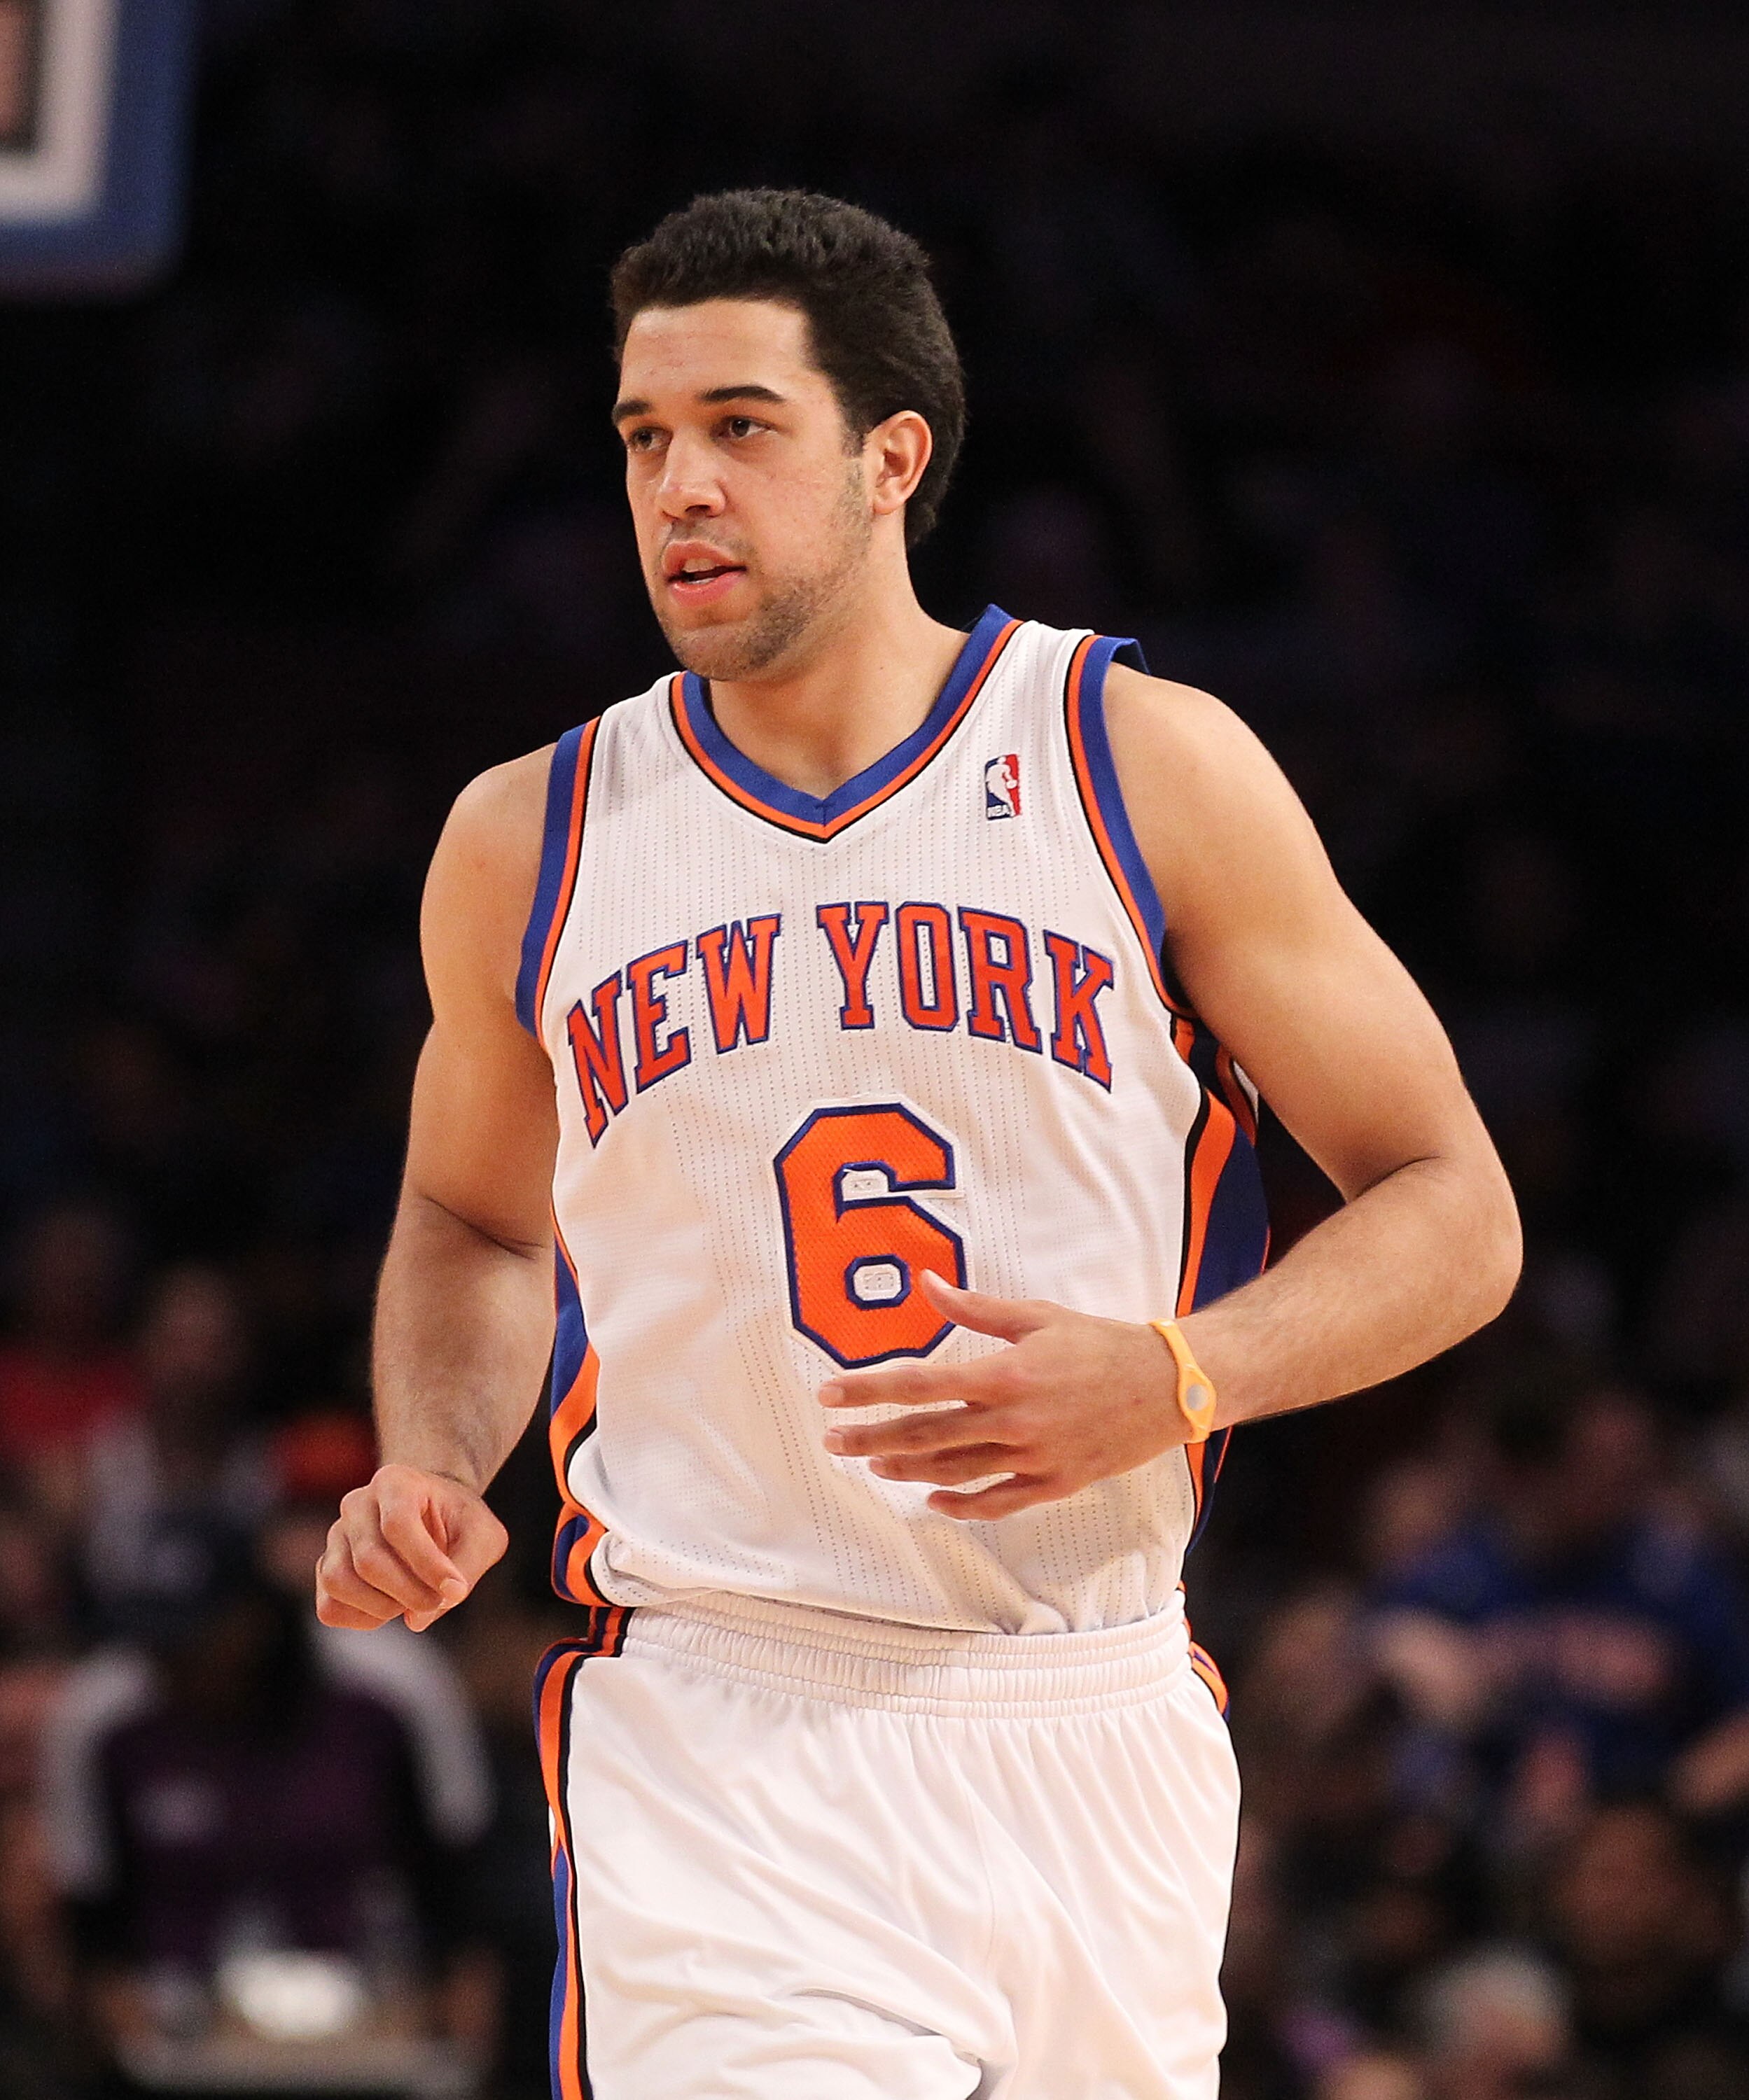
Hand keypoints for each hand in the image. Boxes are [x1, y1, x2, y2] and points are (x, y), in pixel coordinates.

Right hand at [316, 1463, 507, 1631]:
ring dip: (381, 1607)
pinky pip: (329, 1606)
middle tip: (437, 1601)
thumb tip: (416, 1620)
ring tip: (412, 1602)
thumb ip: (464, 1568)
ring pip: (339, 1582)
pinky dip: (361, 1618)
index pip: (398, 1525)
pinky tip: (391, 1608)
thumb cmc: (461, 1522)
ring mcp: (336, 1536)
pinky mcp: (326, 1567)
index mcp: (395, 1482)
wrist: (437, 1512)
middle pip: (368, 1559)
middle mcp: (357, 1504)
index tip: (455, 1589)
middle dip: (409, 1593)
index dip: (426, 1564)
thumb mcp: (483, 1537)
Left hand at [818, 1273, 1188, 1519]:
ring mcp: (1033, 1458)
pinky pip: (997, 1503)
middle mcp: (1014, 1421)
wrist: (1169, 1385)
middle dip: (871, 1439)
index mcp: (1005, 1373)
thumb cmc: (1100, 1342)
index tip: (828, 1395)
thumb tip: (926, 1285)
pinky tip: (932, 1500)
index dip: (868, 1391)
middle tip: (831, 1441)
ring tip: (874, 1464)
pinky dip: (960, 1505)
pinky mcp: (1055, 1483)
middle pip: (925, 1436)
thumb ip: (975, 1308)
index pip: (919, 1384)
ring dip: (907, 1471)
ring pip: (954, 1473)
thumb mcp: (1037, 1316)